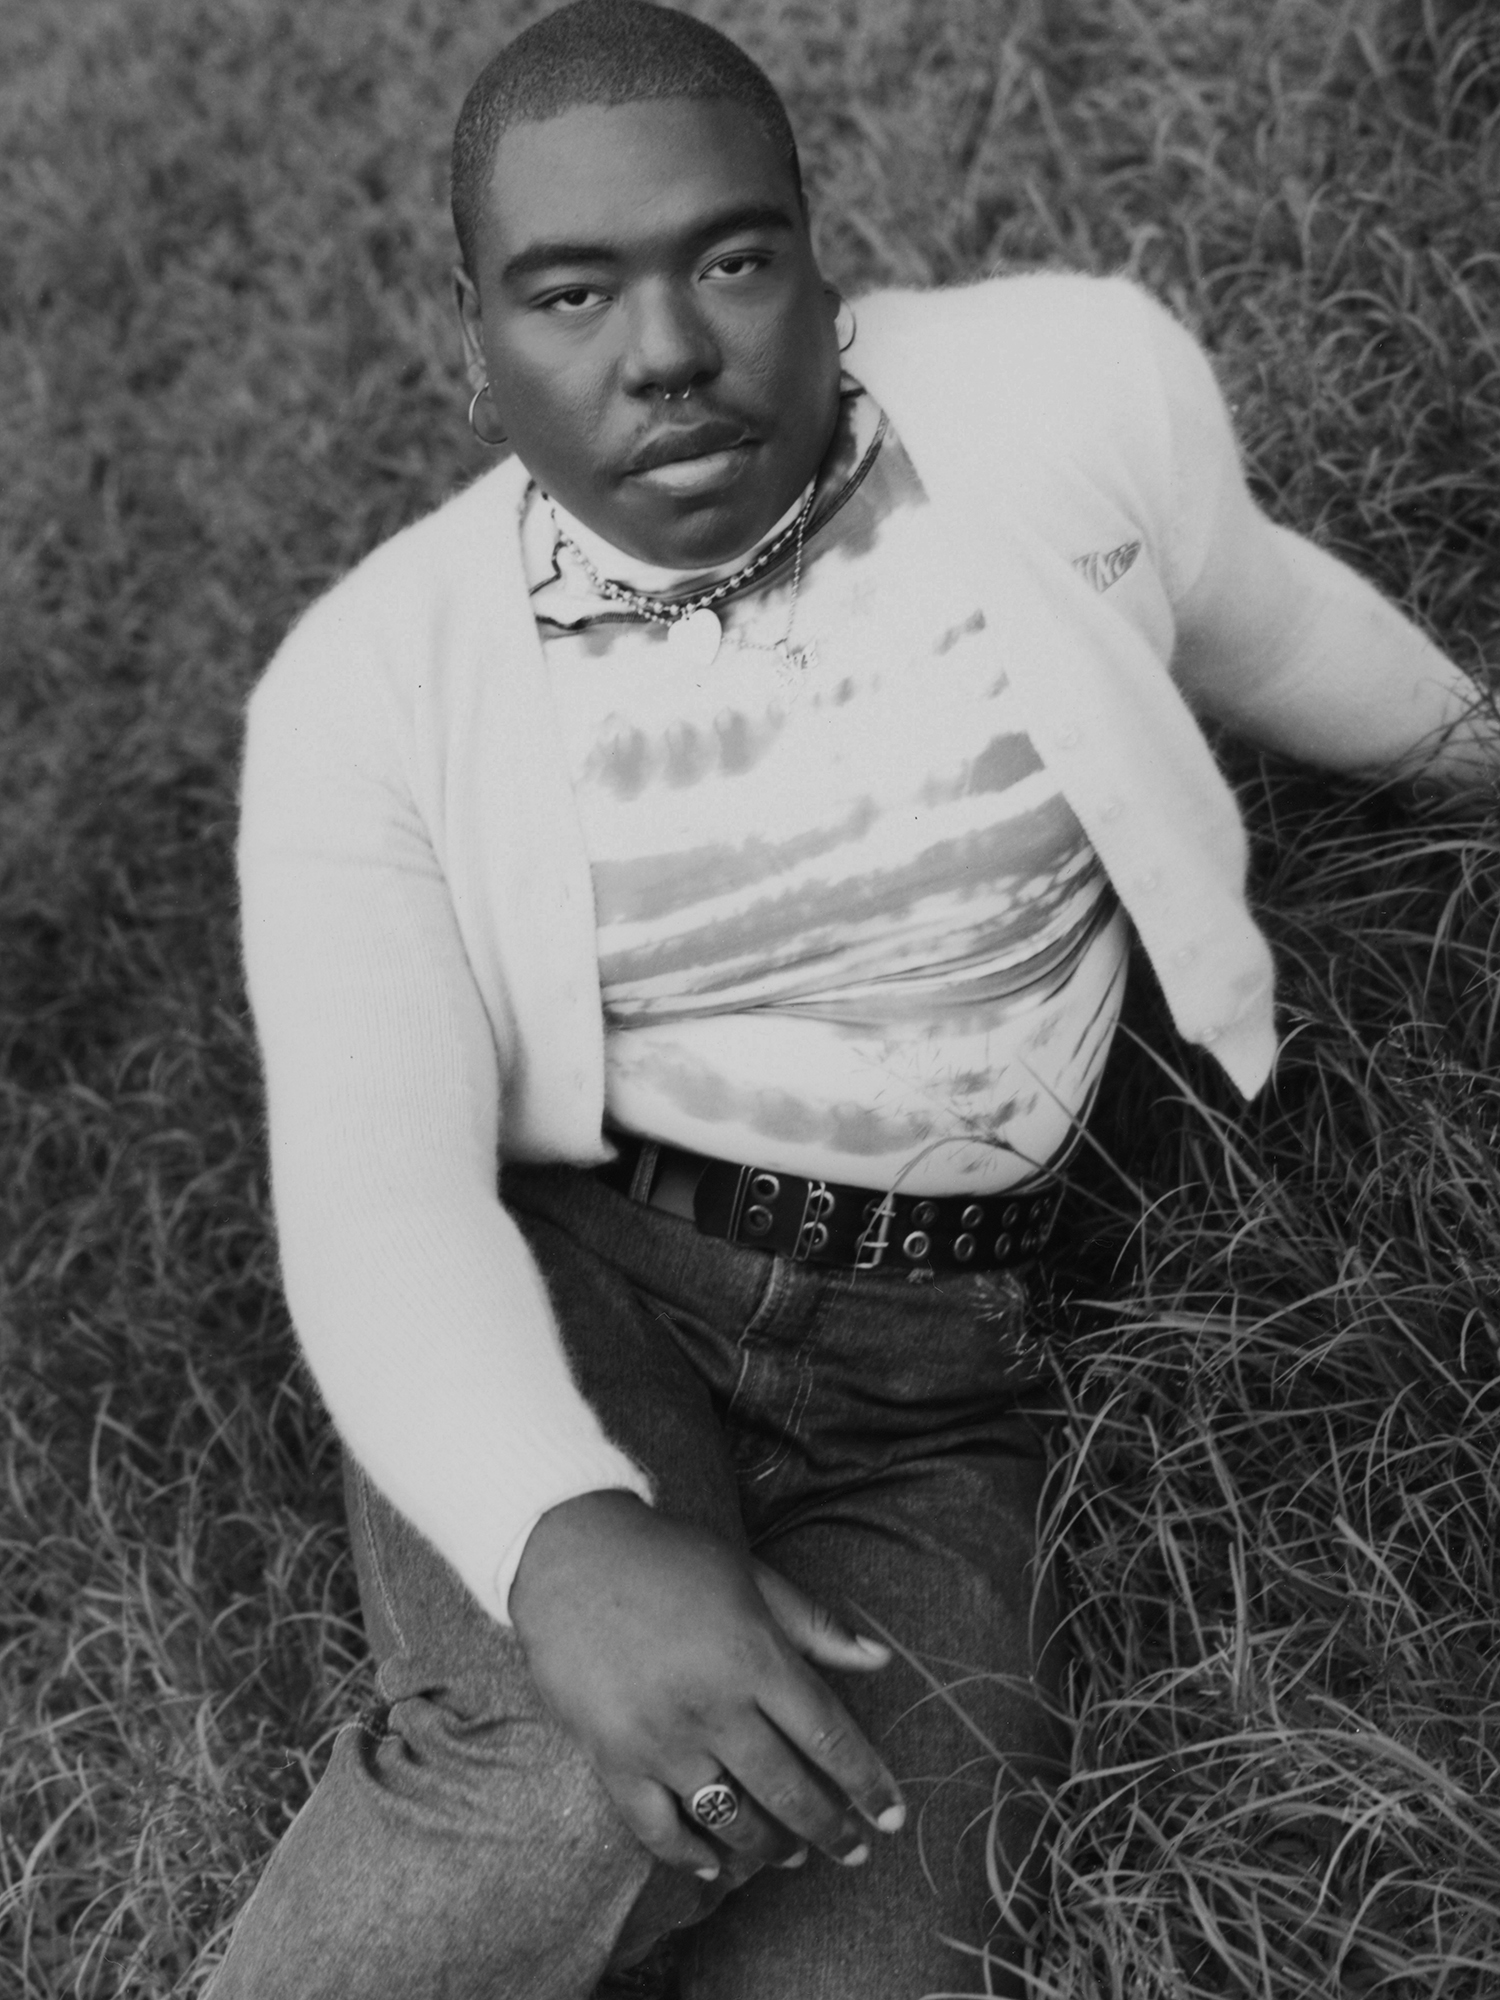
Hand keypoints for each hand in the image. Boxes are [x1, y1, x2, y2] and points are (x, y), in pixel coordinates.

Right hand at [508, 1489, 906, 1881]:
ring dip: (769, 1846)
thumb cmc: (668, 1557)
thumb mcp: (750, 1575)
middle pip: (788, 1787)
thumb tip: (880, 1659)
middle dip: (830, 1827)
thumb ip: (814, 1626)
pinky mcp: (613, 1757)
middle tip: (853, 1849)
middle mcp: (714, 1705)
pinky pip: (657, 1828)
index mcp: (754, 1655)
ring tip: (792, 1856)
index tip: (891, 1814)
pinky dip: (689, 1856)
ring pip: (729, 1816)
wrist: (568, 1552)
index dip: (866, 1781)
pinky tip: (713, 1866)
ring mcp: (661, 1737)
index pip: (829, 1735)